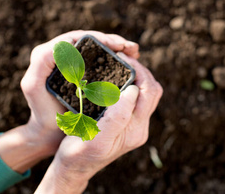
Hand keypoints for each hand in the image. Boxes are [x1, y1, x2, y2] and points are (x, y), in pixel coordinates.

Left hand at [0, 30, 139, 173]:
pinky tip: (129, 62)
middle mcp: (61, 55)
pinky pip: (101, 61)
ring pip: (99, 49)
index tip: (117, 46)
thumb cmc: (41, 113)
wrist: (47, 134)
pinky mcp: (82, 73)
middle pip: (91, 41)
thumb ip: (42, 61)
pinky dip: (116, 59)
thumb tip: (66, 41)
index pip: (79, 37)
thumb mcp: (34, 85)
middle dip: (113, 41)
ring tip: (133, 52)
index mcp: (49, 53)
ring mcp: (73, 64)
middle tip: (131, 48)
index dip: (100, 39)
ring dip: (117, 48)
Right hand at [35, 54, 162, 192]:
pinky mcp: (127, 122)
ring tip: (118, 62)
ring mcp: (135, 125)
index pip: (149, 91)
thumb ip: (117, 116)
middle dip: (140, 69)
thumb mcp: (96, 137)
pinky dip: (130, 82)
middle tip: (120, 56)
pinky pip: (137, 97)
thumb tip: (133, 90)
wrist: (72, 168)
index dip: (138, 70)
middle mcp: (140, 127)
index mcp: (135, 130)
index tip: (119, 56)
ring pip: (146, 92)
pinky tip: (115, 76)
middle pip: (152, 90)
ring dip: (136, 75)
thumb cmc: (78, 154)